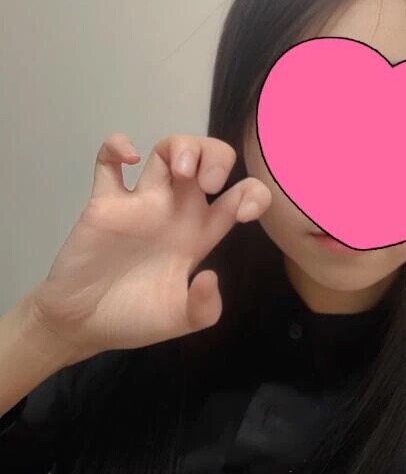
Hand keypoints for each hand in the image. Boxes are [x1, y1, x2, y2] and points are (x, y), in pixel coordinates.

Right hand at [30, 132, 270, 365]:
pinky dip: (115, 147)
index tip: (244, 214)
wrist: (84, 326)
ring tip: (181, 171)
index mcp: (200, 234)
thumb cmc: (135, 319)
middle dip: (217, 157)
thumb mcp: (181, 321)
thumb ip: (203, 307)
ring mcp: (141, 202)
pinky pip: (108, 161)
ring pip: (166, 151)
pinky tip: (127, 159)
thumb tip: (210, 276)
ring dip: (180, 147)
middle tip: (210, 183)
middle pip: (206, 158)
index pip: (239, 196)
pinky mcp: (105, 203)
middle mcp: (176, 210)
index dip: (253, 194)